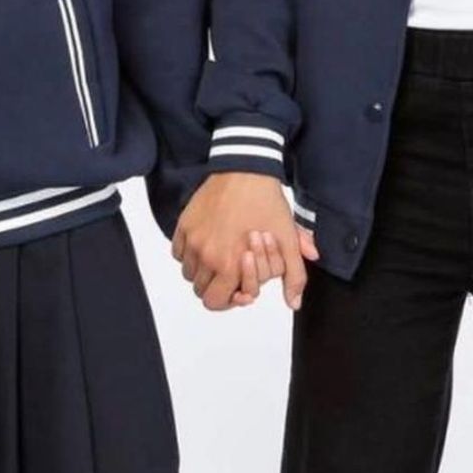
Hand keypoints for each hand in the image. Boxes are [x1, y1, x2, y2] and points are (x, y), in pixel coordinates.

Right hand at [173, 172, 307, 310]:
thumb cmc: (266, 203)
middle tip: (231, 274)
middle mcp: (205, 256)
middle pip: (201, 290)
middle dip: (217, 287)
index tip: (240, 288)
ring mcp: (192, 239)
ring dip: (203, 272)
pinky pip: (178, 252)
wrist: (246, 169)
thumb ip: (294, 276)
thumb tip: (294, 303)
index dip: (229, 299)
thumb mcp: (287, 240)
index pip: (215, 301)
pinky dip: (190, 254)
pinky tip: (207, 244)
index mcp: (229, 264)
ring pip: (189, 273)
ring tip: (221, 258)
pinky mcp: (184, 225)